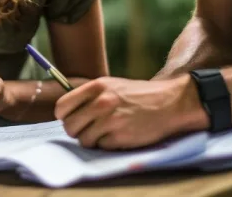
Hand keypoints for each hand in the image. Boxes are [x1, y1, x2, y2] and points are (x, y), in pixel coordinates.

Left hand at [53, 75, 206, 149]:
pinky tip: (119, 135)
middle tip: (89, 129)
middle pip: (70, 126)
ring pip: (83, 140)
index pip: (62, 107)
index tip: (72, 118)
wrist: (169, 102)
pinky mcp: (120, 137)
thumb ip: (89, 96)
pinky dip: (107, 144)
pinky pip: (101, 147)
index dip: (64, 116)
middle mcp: (101, 103)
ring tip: (106, 132)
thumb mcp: (111, 85)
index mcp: (96, 87)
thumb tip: (66, 112)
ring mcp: (110, 120)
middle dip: (77, 131)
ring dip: (92, 140)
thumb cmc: (138, 95)